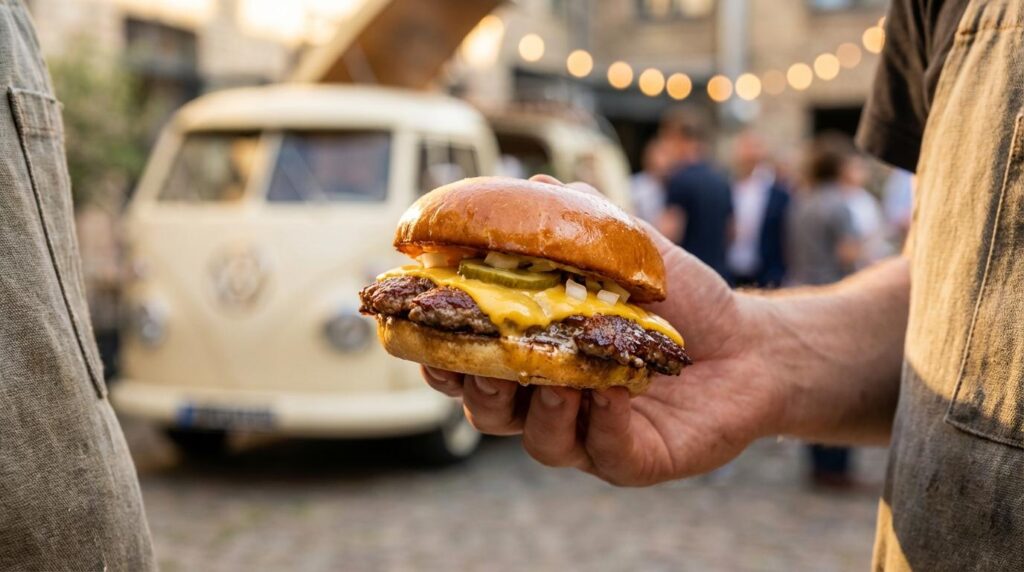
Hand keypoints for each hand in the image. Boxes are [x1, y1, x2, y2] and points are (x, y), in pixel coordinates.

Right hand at [422, 175, 784, 485]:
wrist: (748, 345)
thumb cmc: (679, 300)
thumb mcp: (629, 252)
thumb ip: (579, 224)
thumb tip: (534, 185)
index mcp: (535, 354)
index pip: (469, 363)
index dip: (440, 354)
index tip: (427, 331)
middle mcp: (550, 401)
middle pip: (487, 409)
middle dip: (477, 387)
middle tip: (484, 360)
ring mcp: (588, 434)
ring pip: (538, 440)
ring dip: (542, 409)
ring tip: (563, 379)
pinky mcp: (630, 460)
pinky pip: (604, 451)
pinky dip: (605, 422)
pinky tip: (617, 391)